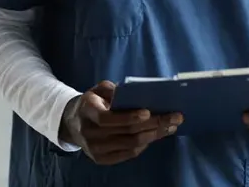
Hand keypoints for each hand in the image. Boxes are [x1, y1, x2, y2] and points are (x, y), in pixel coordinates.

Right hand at [59, 80, 182, 164]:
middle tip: (175, 117)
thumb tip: (136, 94)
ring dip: (154, 135)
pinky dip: (144, 145)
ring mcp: (95, 150)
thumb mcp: (98, 89)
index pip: (108, 119)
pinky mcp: (101, 160)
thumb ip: (113, 89)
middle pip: (126, 132)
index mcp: (87, 111)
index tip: (148, 112)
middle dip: (154, 124)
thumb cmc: (92, 102)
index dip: (129, 116)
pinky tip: (156, 135)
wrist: (73, 123)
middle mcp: (90, 133)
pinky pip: (128, 154)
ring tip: (171, 126)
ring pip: (131, 145)